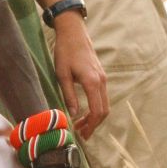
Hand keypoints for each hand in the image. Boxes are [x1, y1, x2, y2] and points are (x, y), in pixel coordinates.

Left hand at [52, 13, 107, 139]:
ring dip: (94, 117)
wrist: (73, 33)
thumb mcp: (62, 75)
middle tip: (81, 134)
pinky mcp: (100, 76)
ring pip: (104, 104)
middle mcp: (101, 81)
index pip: (97, 110)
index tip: (82, 134)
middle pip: (104, 110)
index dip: (91, 125)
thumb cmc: (65, 52)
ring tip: (81, 125)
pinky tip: (85, 111)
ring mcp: (103, 78)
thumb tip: (73, 114)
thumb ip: (68, 95)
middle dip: (94, 124)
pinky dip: (96, 107)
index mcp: (92, 82)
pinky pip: (102, 96)